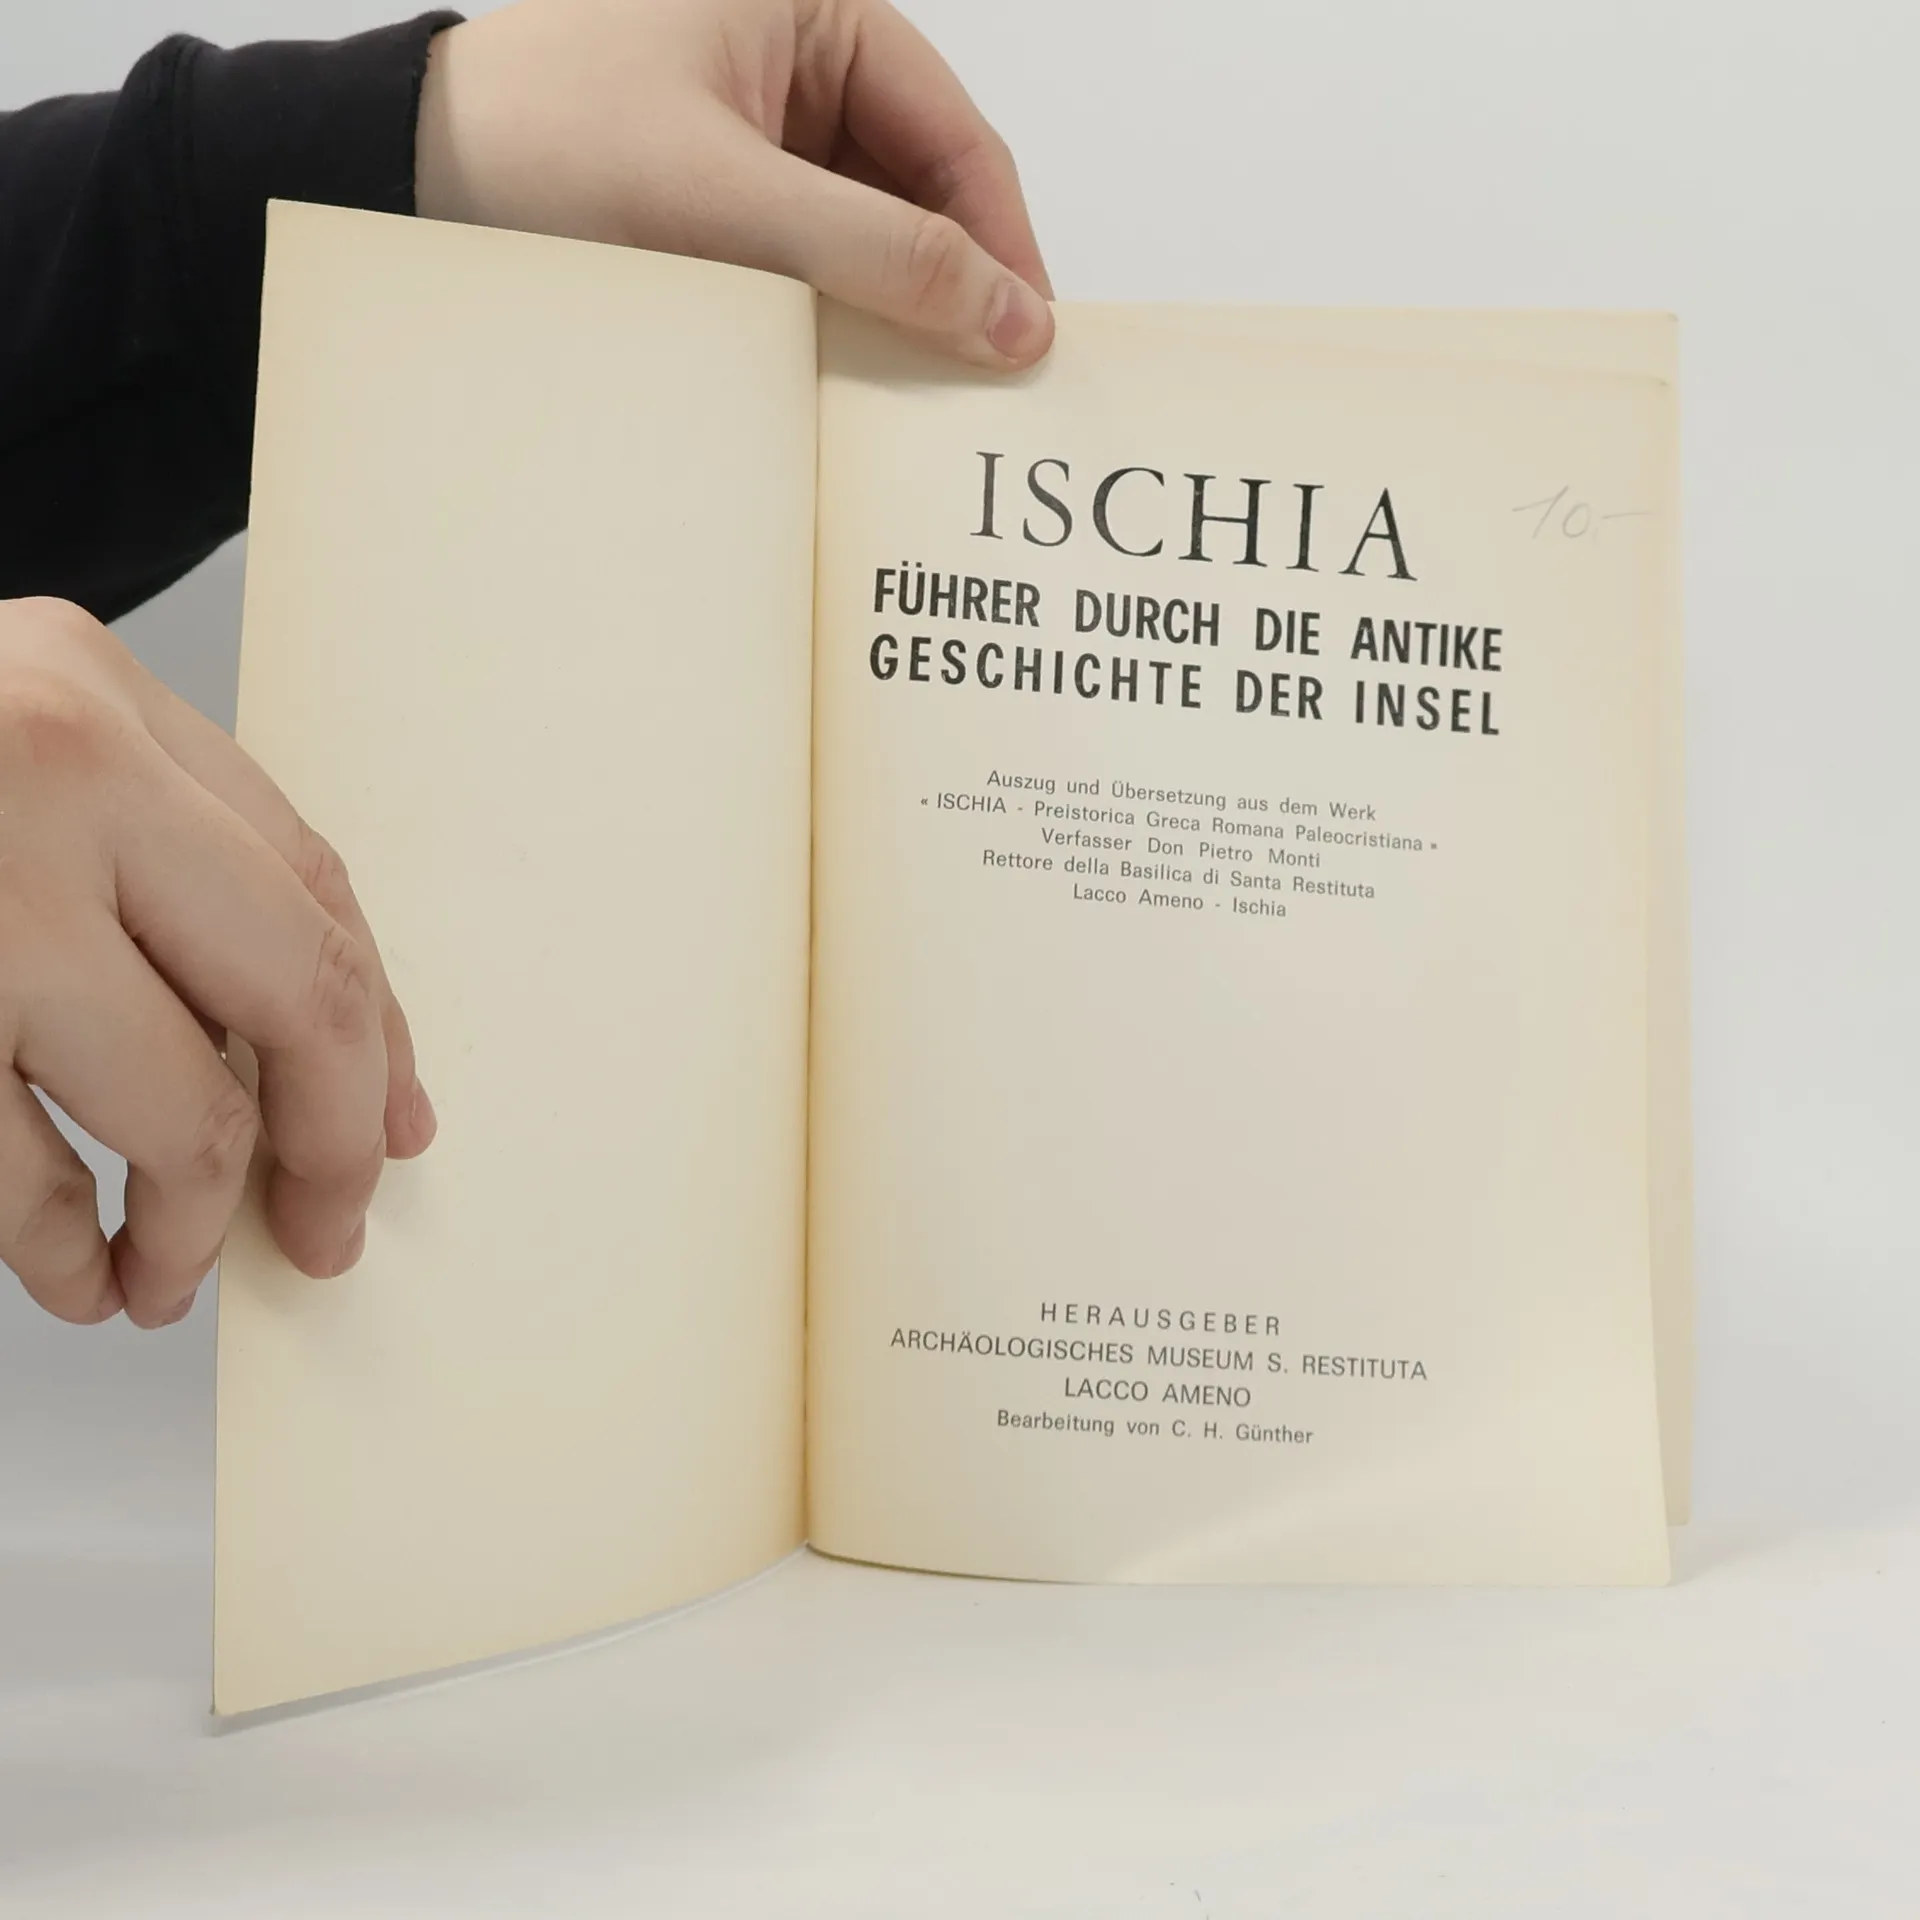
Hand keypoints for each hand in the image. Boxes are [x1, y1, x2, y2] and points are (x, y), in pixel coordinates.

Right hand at [0, 599, 434, 1327]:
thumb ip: (139, 853)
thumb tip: (321, 1053)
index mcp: (86, 690)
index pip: (315, 883)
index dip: (371, 1023)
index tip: (386, 1121)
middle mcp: (44, 773)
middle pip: (299, 991)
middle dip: (329, 1138)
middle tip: (326, 1226)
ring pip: (178, 1112)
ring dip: (191, 1223)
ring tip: (168, 1272)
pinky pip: (9, 1173)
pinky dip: (59, 1247)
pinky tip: (75, 1275)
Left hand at [414, 0, 1054, 368]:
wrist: (395, 188)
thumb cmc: (535, 150)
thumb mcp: (728, 201)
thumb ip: (881, 255)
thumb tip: (1011, 318)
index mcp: (809, 5)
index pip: (951, 133)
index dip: (999, 242)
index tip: (1028, 343)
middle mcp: (790, 60)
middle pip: (918, 188)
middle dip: (948, 285)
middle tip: (981, 389)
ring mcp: (753, 134)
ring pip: (865, 235)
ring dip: (887, 314)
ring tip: (911, 398)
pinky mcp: (717, 201)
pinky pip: (809, 263)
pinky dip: (831, 321)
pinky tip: (839, 381)